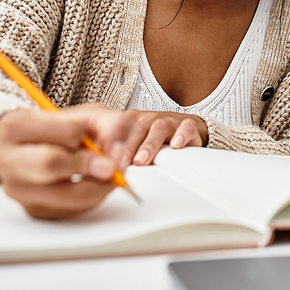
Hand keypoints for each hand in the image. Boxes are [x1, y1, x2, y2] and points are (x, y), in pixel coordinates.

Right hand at [0, 108, 117, 219]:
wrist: (34, 145)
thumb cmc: (59, 127)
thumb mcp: (85, 114)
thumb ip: (108, 125)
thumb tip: (119, 155)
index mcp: (14, 126)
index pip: (58, 132)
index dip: (86, 136)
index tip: (97, 138)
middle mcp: (7, 159)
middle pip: (50, 164)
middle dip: (89, 165)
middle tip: (112, 166)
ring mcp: (17, 188)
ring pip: (66, 196)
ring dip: (98, 186)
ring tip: (110, 175)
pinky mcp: (32, 210)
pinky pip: (71, 211)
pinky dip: (92, 198)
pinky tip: (94, 184)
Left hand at [82, 107, 207, 168]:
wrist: (184, 129)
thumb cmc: (155, 139)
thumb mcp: (134, 144)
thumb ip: (119, 154)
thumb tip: (101, 171)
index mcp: (132, 121)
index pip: (118, 129)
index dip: (110, 144)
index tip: (104, 160)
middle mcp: (149, 118)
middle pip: (136, 129)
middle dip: (127, 148)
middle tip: (121, 164)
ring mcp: (168, 120)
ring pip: (158, 127)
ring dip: (149, 144)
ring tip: (142, 159)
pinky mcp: (187, 125)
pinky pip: (185, 127)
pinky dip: (181, 134)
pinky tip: (176, 145)